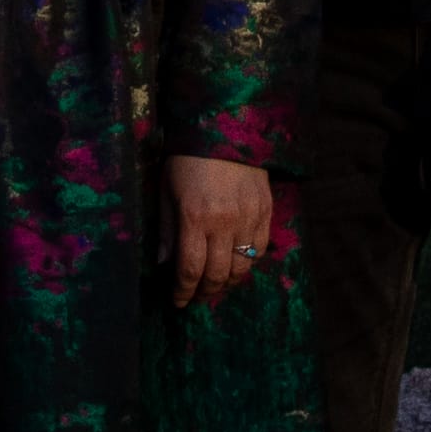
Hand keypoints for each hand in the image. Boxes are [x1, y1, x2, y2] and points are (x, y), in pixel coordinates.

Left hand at [165, 154, 274, 307]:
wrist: (224, 129)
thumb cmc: (187, 160)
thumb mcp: (167, 192)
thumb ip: (168, 230)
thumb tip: (164, 265)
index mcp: (195, 218)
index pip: (190, 269)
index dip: (183, 291)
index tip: (178, 302)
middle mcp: (224, 222)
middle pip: (217, 274)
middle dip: (204, 292)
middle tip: (196, 297)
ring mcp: (249, 218)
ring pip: (242, 267)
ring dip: (227, 283)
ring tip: (216, 286)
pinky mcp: (266, 211)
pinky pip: (260, 250)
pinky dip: (248, 264)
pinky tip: (236, 266)